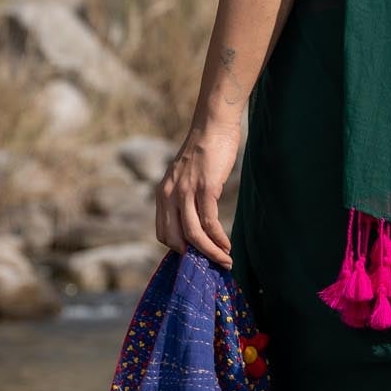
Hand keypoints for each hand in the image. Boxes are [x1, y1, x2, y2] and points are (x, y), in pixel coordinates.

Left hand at [156, 120, 239, 269]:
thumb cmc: (204, 151)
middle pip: (176, 238)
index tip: (195, 256)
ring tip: (225, 260)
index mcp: (163, 193)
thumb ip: (185, 196)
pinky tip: (227, 244)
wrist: (213, 125)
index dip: (178, 249)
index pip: (163, 233)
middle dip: (194, 257)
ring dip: (210, 252)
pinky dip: (218, 238)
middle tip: (212, 265)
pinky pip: (209, 221)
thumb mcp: (185, 176)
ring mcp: (187, 191)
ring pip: (193, 234)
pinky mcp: (205, 187)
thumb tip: (197, 222)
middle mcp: (170, 194)